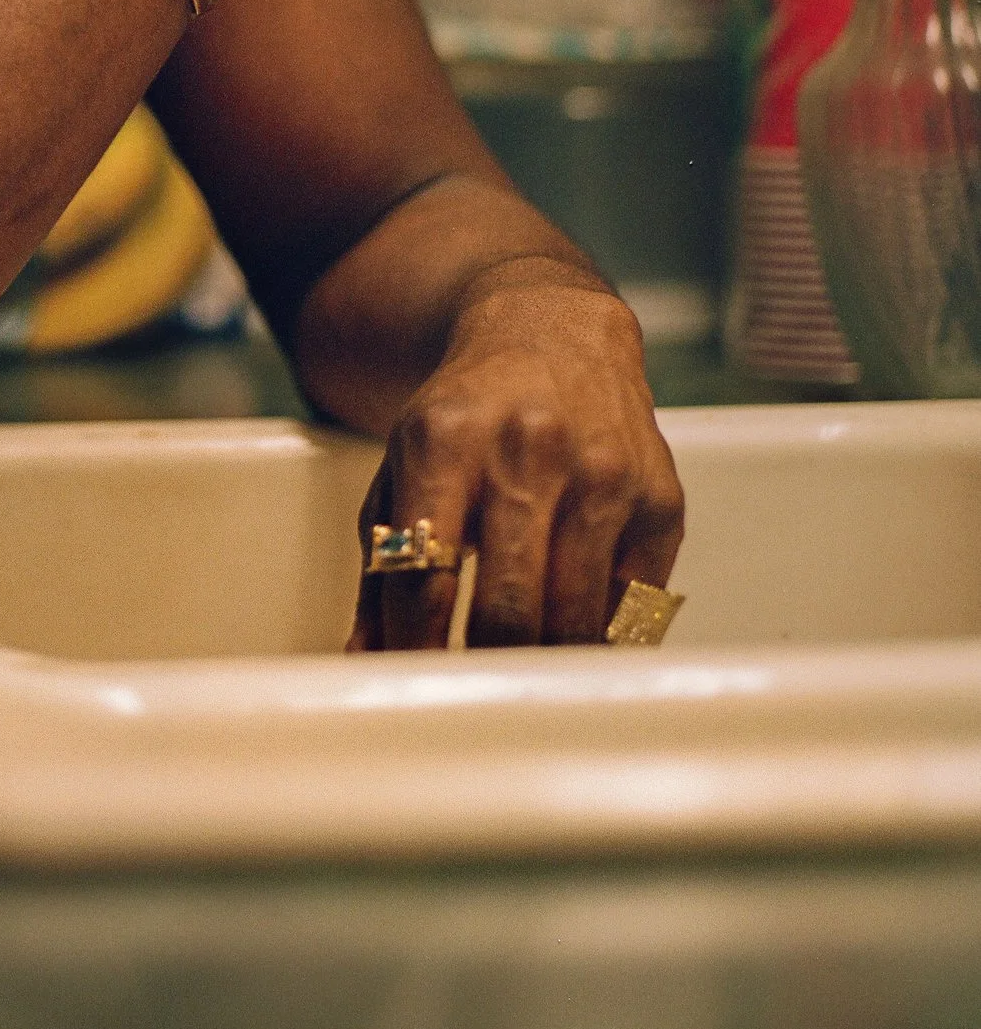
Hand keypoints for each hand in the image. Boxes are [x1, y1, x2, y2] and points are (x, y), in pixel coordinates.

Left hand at [348, 264, 684, 649]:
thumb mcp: (404, 464)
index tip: (407, 685)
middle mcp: (530, 451)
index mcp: (447, 441)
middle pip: (506, 608)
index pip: (423, 575)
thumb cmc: (466, 413)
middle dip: (481, 668)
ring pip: (574, 619)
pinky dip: (598, 637)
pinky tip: (570, 636)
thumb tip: (367, 653)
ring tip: (516, 677)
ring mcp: (604, 474)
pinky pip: (632, 607)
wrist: (550, 333)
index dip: (412, 647)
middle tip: (466, 694)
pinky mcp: (661, 498)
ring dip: (541, 665)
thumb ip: (384, 558)